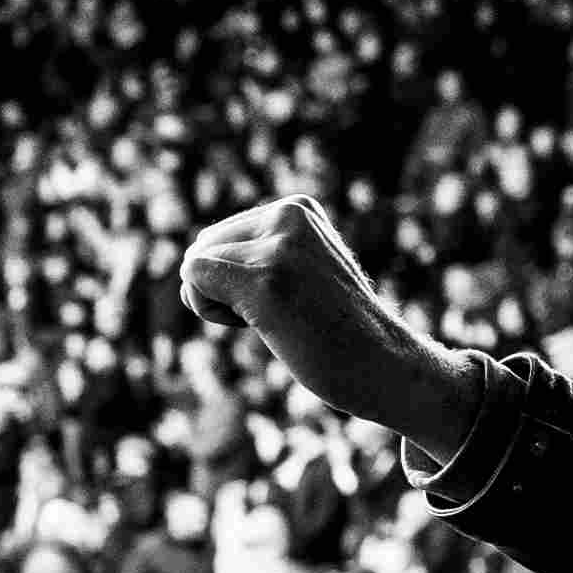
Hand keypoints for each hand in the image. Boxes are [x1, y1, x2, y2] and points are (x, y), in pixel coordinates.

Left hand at [177, 197, 478, 463]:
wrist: (382, 364)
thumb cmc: (338, 332)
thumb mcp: (304, 272)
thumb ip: (260, 256)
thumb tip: (190, 268)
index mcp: (298, 208)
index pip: (225, 235)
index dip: (236, 277)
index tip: (283, 299)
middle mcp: (288, 215)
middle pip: (205, 245)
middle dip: (222, 287)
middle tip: (277, 315)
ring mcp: (278, 247)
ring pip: (196, 262)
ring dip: (216, 302)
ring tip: (273, 321)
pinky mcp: (264, 279)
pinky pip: (194, 276)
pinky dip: (206, 307)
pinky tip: (251, 325)